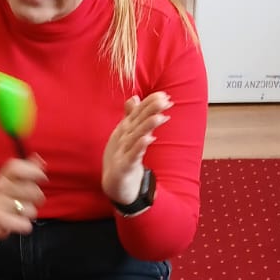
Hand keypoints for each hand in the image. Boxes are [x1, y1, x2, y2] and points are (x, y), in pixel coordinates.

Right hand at [0, 156, 46, 244]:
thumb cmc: (5, 197)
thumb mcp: (14, 180)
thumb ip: (29, 169)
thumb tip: (42, 161)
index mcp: (5, 174)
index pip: (17, 167)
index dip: (33, 171)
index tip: (42, 178)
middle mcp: (0, 185)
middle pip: (32, 190)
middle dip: (37, 198)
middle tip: (30, 200)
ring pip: (31, 209)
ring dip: (30, 213)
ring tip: (21, 211)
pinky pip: (23, 224)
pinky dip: (24, 225)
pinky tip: (19, 222)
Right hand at [102, 92, 169, 207]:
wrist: (113, 185)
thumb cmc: (121, 158)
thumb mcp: (125, 135)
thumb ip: (130, 117)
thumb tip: (135, 98)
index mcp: (124, 130)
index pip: (137, 113)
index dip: (148, 103)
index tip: (163, 94)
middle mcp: (122, 139)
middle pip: (137, 122)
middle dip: (150, 110)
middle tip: (165, 100)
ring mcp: (122, 152)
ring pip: (135, 137)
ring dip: (147, 126)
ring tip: (160, 116)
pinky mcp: (123, 167)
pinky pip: (132, 156)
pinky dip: (140, 147)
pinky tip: (149, 139)